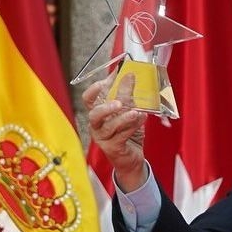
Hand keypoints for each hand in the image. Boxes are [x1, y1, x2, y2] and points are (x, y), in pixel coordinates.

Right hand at [82, 72, 148, 191]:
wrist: (132, 157)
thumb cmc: (127, 131)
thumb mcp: (128, 110)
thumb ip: (126, 94)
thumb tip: (129, 74)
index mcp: (97, 112)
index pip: (88, 99)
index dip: (95, 89)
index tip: (109, 78)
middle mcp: (96, 125)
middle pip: (94, 114)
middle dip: (106, 107)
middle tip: (119, 102)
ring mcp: (103, 138)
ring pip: (109, 126)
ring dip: (123, 118)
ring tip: (136, 112)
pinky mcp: (112, 148)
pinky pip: (121, 136)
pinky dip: (133, 126)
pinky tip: (142, 118)